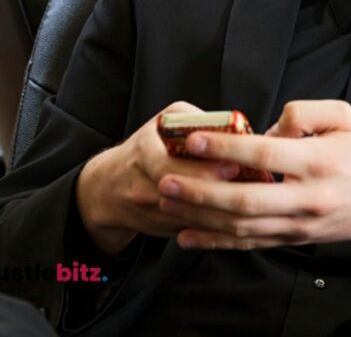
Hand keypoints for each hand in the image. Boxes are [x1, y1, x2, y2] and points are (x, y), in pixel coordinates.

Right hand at [75, 101, 243, 255]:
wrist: (108, 187)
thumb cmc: (147, 147)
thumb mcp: (164, 122)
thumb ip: (194, 120)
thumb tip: (232, 126)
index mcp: (143, 150)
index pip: (170, 164)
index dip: (203, 167)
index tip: (233, 164)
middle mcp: (140, 182)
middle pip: (179, 193)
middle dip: (214, 190)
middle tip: (242, 184)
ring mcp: (146, 209)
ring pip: (185, 216)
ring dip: (216, 210)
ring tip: (243, 201)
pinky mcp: (156, 228)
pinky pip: (186, 229)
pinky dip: (209, 225)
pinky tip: (229, 217)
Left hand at [155, 100, 350, 253]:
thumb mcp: (342, 116)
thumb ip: (303, 112)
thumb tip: (266, 127)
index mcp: (319, 161)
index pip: (264, 154)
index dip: (226, 147)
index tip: (194, 139)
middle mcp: (308, 197)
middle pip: (245, 199)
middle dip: (200, 190)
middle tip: (167, 178)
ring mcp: (299, 224)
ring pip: (242, 227)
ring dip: (200, 216)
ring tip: (168, 202)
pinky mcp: (294, 239)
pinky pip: (249, 244)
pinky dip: (215, 242)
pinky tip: (187, 236)